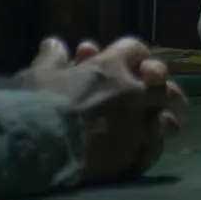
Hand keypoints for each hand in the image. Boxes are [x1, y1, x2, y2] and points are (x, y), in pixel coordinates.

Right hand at [17, 37, 188, 184]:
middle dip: (161, 87)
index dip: (134, 55)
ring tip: (158, 125)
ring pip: (166, 121)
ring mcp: (136, 126)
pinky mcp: (133, 155)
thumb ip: (52, 59)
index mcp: (111, 67)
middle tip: (158, 92)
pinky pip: (152, 151)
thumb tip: (54, 44)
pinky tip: (144, 151)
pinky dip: (149, 149)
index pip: (136, 50)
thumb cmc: (34, 105)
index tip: (132, 62)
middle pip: (163, 85)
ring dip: (162, 120)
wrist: (35, 148)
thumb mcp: (37, 75)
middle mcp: (132, 94)